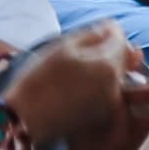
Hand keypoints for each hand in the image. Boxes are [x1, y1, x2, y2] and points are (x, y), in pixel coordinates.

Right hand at [0, 21, 143, 145]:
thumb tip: (112, 28)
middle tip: (82, 53)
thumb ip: (93, 35)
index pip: (120, 37)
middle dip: (109, 50)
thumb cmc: (38, 81)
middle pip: (123, 57)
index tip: (93, 33)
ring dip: (106, 68)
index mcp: (108, 66)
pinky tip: (79, 88)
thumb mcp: (63, 48)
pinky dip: (101, 85)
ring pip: (118, 75)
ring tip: (78, 72)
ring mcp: (113, 104)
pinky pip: (111, 92)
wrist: (25, 121)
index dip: (107, 31)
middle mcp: (117, 86)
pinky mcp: (105, 116)